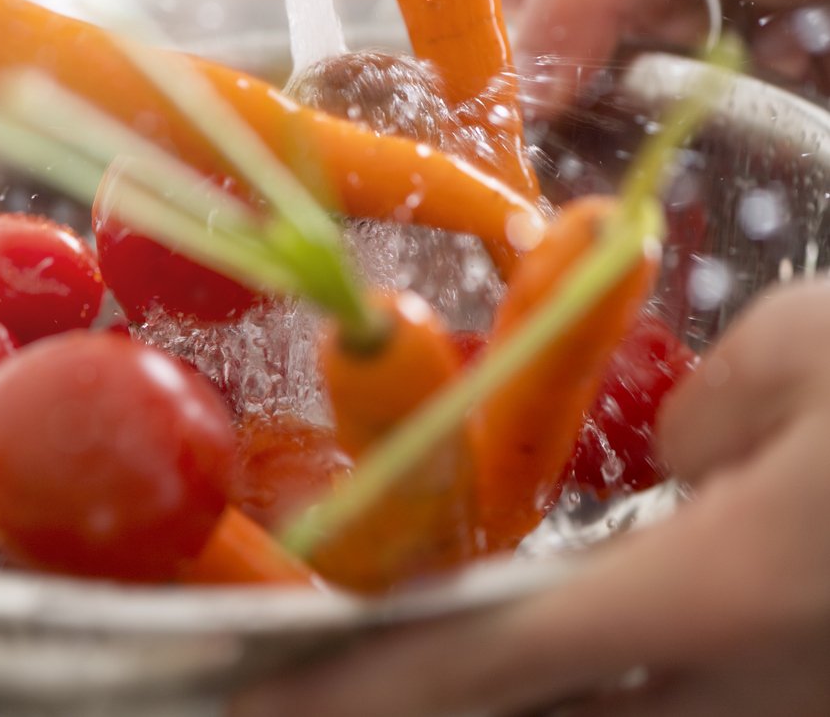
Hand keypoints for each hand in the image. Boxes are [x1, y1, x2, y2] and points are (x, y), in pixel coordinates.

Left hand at [232, 279, 829, 715]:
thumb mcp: (809, 353)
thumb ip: (694, 412)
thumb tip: (657, 452)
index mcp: (723, 591)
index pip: (488, 657)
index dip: (363, 688)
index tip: (260, 700)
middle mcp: (748, 690)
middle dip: (414, 708)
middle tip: (317, 684)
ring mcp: (792, 711)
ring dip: (508, 694)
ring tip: (424, 654)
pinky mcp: (817, 697)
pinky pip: (681, 707)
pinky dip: (594, 682)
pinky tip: (567, 650)